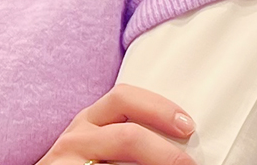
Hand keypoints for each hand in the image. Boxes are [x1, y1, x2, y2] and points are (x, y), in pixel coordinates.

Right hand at [35, 82, 198, 164]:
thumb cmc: (78, 164)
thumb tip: (178, 142)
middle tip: (189, 164)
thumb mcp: (96, 144)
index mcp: (88, 120)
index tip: (188, 125)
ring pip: (120, 163)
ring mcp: (67, 163)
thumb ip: (125, 136)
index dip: (159, 108)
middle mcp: (76, 138)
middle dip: (165, 152)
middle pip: (128, 136)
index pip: (124, 98)